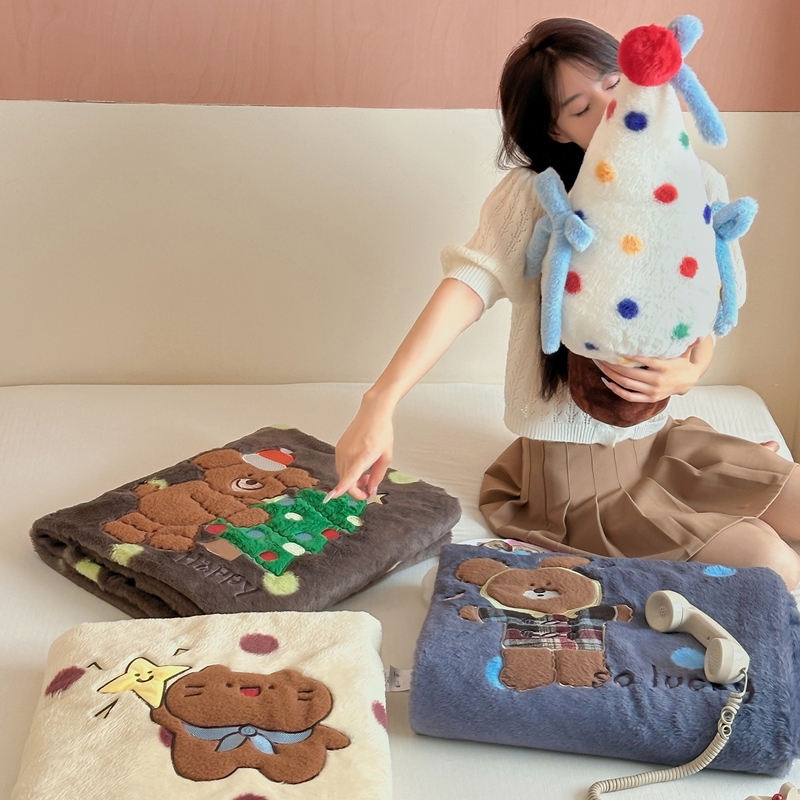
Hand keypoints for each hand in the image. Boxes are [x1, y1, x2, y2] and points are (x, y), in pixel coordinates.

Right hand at [328, 396, 393, 501]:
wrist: (372, 414)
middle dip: (357, 490)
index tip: (334, 495)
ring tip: (366, 474)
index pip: (351, 475)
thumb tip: (370, 490)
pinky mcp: (338, 448)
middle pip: (346, 482)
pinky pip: (340, 467)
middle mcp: (350, 454)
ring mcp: (342, 451)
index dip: (343, 486)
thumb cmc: (382, 433)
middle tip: (368, 487)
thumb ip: (378, 476)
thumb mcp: (386, 457)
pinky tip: (358, 465)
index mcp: (364, 456)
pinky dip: (348, 472)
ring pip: (342, 475)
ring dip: (352, 481)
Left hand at [593, 335, 713, 403]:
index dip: (630, 356)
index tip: (616, 350)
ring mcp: (652, 391)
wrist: (687, 382)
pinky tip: (607, 381)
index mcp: (664, 367)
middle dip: (613, 365)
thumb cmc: (681, 362)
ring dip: (611, 375)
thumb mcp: (683, 350)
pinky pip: (629, 396)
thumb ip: (684, 341)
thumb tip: (688, 328)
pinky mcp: (649, 399)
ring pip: (627, 384)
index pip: (644, 361)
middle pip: (630, 373)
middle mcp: (657, 380)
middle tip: (601, 356)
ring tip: (600, 365)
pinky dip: (616, 390)